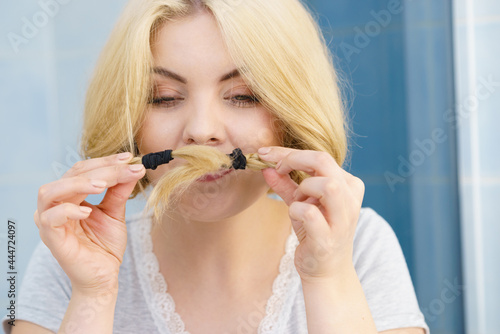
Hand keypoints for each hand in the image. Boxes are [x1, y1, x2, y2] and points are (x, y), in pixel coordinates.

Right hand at [33, 153, 144, 294]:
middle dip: (100, 169)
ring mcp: (49, 222)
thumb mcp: (115, 213)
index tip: (129, 158)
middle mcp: (55, 205)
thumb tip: (134, 166)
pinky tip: (88, 211)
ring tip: (104, 184)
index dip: (105, 162)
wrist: (104, 276)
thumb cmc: (105, 245)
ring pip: (52, 191)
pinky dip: (68, 210)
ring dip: (79, 183)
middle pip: (70, 175)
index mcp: (69, 197)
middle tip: (124, 168)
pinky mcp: (50, 238)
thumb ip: (120, 190)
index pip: (82, 170)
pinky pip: (50, 218)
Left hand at [258, 146, 364, 281]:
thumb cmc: (315, 232)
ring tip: (297, 201)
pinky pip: (308, 212)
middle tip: (275, 168)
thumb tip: (266, 165)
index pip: (319, 156)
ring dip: (302, 188)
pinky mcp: (328, 237)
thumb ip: (285, 183)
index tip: (265, 153)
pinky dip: (295, 210)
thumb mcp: (300, 202)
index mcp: (348, 184)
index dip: (289, 152)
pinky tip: (296, 217)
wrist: (326, 271)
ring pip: (325, 184)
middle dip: (292, 159)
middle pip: (323, 161)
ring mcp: (342, 218)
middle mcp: (350, 197)